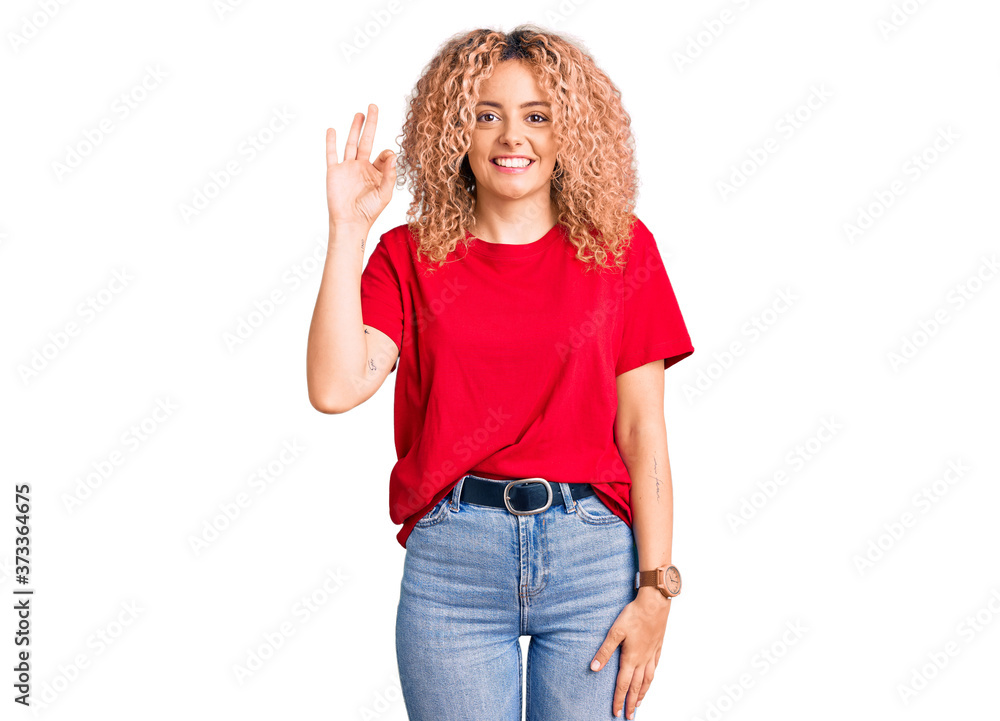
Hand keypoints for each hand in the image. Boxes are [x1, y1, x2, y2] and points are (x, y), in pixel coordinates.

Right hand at [326, 103, 396, 229]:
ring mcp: (347, 167)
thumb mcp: (385, 193)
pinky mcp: (334, 171)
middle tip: (373, 107)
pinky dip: (331, 142)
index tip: (386, 158)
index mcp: (376, 172)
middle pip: (366, 140)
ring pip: (351, 143)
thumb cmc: (370, 211)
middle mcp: (362, 167)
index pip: (383, 154)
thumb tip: (391, 153)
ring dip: (355, 128)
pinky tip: (332, 130)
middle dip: (370, 124)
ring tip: (360, 114)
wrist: (350, 222)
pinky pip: (332, 153)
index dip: (386, 154)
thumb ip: (389, 174)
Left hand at [590, 588, 669, 718]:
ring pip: (647, 679)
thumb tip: (594, 667)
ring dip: (642, 693)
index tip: (617, 712)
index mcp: (631, 658)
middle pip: (636, 686)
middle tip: (628, 716)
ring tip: (639, 703)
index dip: (619, 699)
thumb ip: (605, 651)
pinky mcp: (657, 647)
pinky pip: (655, 667)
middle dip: (631, 702)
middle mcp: (643, 659)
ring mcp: (652, 654)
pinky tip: (650, 679)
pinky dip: (651, 677)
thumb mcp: (615, 632)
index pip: (623, 684)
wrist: (655, 604)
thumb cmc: (634, 615)